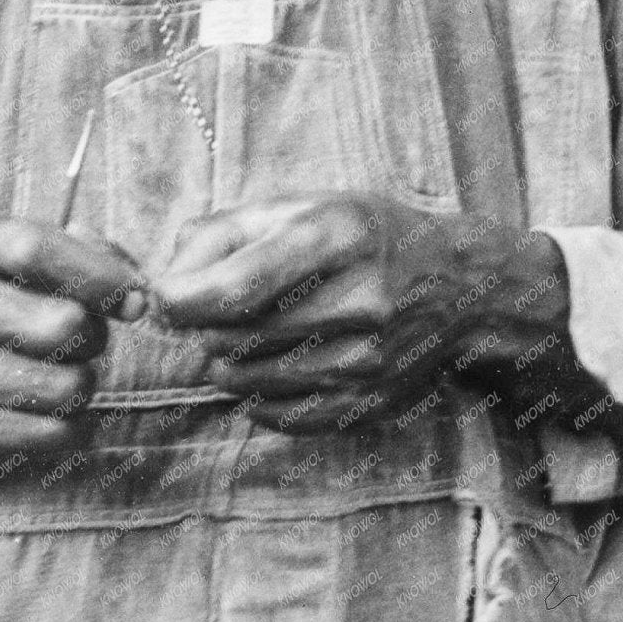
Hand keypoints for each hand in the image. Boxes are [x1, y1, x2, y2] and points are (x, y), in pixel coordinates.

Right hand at [0, 215, 147, 474]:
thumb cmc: (8, 298)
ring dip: (84, 382)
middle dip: (95, 334)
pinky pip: (52, 433)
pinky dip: (72, 425)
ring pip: (65, 385)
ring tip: (64, 371)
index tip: (135, 299)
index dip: (98, 274)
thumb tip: (136, 298)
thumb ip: (92, 255)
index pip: (34, 248)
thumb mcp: (36, 258)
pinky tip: (53, 409)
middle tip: (86, 337)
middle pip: (61, 322)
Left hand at [148, 194, 575, 433]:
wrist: (461, 290)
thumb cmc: (366, 237)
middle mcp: (356, 300)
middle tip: (209, 311)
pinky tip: (273, 364)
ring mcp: (365, 361)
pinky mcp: (367, 404)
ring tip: (246, 333)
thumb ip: (225, 230)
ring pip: (246, 380)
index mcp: (335, 236)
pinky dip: (256, 395)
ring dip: (226, 360)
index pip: (235, 285)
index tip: (164, 296)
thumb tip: (161, 277)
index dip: (180, 299)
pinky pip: (277, 415)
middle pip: (232, 337)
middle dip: (201, 328)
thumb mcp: (304, 206)